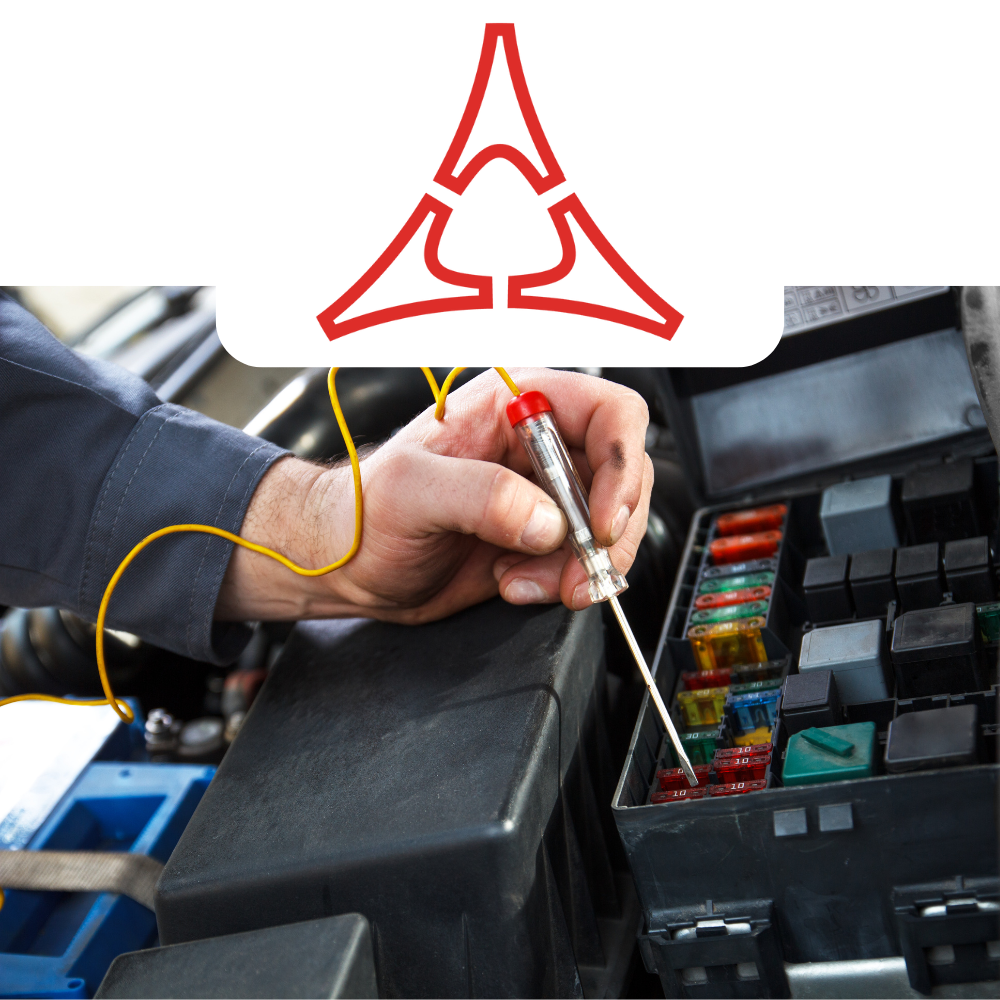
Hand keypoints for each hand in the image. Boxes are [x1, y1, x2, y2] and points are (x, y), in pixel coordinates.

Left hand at [215, 368, 653, 623]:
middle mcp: (538, 445)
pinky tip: (512, 583)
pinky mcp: (539, 539)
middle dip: (605, 533)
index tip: (600, 520)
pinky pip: (583, 560)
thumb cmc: (363, 510)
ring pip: (609, 526)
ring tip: (522, 581)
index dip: (620, 465)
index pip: (608, 413)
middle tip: (575, 572)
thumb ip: (479, 494)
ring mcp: (543, 494)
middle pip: (622, 476)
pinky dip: (562, 584)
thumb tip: (546, 522)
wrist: (348, 563)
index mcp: (515, 405)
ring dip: (581, 566)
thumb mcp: (410, 491)